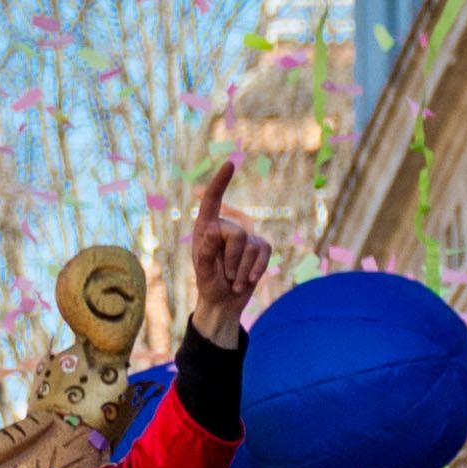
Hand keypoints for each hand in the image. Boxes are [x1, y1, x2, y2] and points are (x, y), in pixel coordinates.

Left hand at [180, 164, 270, 345]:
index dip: (220, 182)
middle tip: (225, 276)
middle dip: (231, 259)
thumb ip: (204, 252)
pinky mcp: (260, 248)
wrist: (225, 303)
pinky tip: (248, 281)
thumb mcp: (202, 272)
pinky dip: (256, 270)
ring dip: (241, 271)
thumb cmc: (209, 285)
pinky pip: (264, 254)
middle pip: (236, 234)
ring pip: (251, 247)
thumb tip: (212, 228)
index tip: (230, 164)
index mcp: (206, 228)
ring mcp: (246, 237)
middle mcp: (226, 228)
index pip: (213, 201)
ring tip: (233, 282)